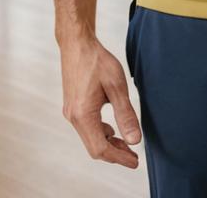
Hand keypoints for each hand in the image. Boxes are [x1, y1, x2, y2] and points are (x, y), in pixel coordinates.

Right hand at [60, 34, 142, 168]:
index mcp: (83, 114)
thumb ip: (126, 114)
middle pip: (94, 147)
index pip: (101, 148)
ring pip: (90, 138)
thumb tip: (135, 140)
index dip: (119, 158)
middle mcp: (73, 117)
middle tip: (134, 157)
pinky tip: (113, 129)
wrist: (77, 44)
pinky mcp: (72, 106)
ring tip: (127, 144)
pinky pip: (86, 128)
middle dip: (115, 154)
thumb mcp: (117, 86)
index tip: (135, 161)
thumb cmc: (97, 61)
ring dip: (108, 144)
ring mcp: (70, 112)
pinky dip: (101, 133)